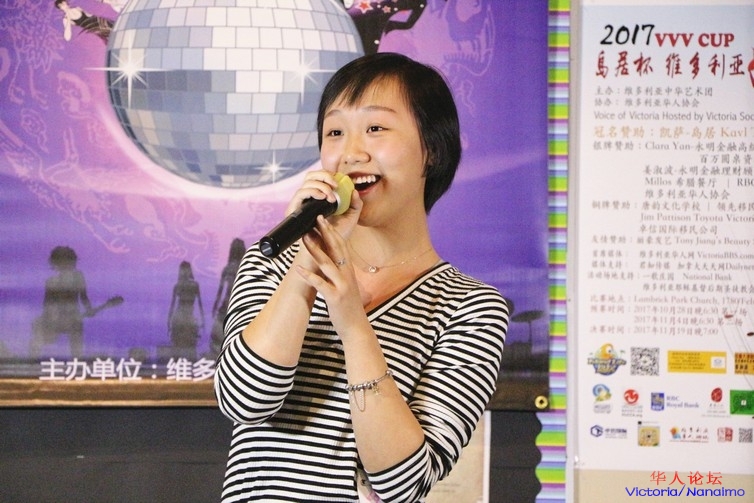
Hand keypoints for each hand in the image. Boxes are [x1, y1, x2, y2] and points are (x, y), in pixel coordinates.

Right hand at [288, 170, 361, 265]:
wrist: (325, 252)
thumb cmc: (337, 236)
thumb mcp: (351, 218)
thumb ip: (355, 204)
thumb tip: (354, 190)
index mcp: (320, 197)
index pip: (321, 177)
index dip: (330, 174)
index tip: (340, 181)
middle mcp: (309, 198)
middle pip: (311, 175)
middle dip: (324, 176)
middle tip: (336, 185)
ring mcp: (301, 203)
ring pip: (307, 182)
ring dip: (321, 185)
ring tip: (331, 197)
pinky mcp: (293, 210)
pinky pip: (300, 193)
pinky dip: (313, 192)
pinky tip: (323, 198)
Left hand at [295, 215, 367, 336]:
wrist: (356, 327)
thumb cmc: (347, 306)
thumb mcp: (345, 284)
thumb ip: (339, 271)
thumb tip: (328, 259)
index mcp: (348, 270)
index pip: (341, 246)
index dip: (332, 231)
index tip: (322, 219)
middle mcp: (347, 275)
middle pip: (336, 249)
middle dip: (326, 233)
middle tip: (316, 218)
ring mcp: (342, 286)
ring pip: (327, 264)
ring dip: (315, 249)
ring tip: (304, 237)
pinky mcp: (335, 297)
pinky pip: (320, 284)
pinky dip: (309, 276)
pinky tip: (298, 269)